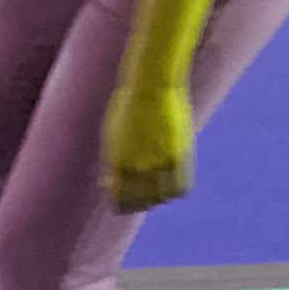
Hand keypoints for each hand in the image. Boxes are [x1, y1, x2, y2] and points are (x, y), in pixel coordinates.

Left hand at [101, 85, 194, 213]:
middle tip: (140, 198)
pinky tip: (171, 183)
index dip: (119, 202)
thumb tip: (108, 183)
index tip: (120, 199)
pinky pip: (180, 189)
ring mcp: (159, 165)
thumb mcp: (111, 136)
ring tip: (155, 188)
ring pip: (161, 199)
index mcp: (116, 163)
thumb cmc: (127, 107)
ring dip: (158, 197)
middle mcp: (137, 168)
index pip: (119, 199)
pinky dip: (176, 190)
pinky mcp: (178, 158)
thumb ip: (111, 163)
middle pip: (140, 203)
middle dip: (138, 203)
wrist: (151, 87)